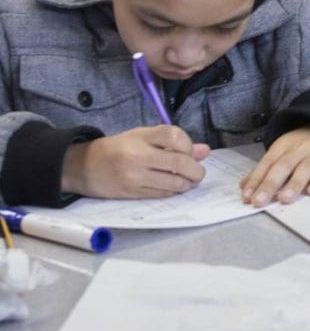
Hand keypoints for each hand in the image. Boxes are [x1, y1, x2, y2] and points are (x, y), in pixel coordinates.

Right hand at [62, 125, 208, 198]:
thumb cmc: (118, 148)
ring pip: (174, 182)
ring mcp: (134, 176)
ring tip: (186, 180)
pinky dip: (173, 191)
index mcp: (141, 136)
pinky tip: (172, 186)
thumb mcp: (143, 137)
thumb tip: (204, 151)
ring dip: (187, 183)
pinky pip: (162, 194)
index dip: (188, 144)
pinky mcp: (132, 194)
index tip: (188, 150)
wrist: (83, 167)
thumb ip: (173, 143)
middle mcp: (138, 155)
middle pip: (179, 162)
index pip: (175, 136)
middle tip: (198, 172)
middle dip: (196, 170)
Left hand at [240, 127, 309, 206]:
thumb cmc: (302, 147)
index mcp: (282, 147)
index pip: (267, 163)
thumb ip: (264, 171)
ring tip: (284, 199)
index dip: (256, 180)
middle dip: (270, 184)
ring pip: (304, 168)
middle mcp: (298, 150)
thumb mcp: (282, 153)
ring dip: (294, 184)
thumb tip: (244, 187)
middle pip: (283, 166)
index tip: (247, 197)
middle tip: (259, 201)